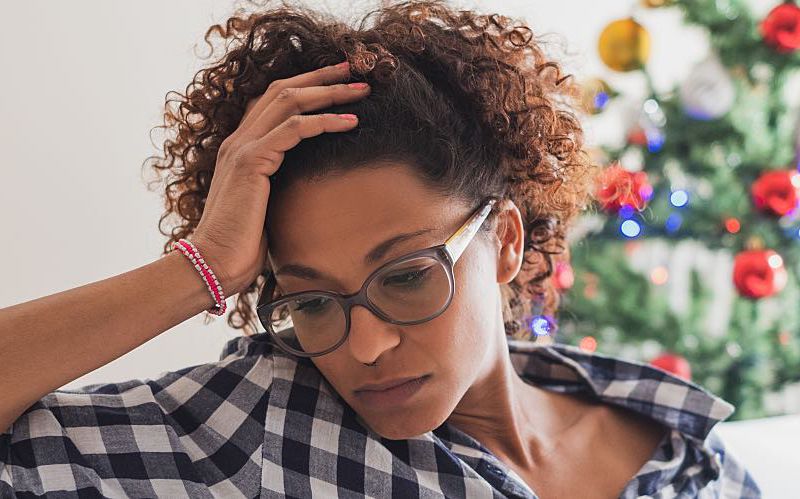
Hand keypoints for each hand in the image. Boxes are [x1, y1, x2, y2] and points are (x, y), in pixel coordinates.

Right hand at [190, 59, 369, 295]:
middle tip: (355, 70)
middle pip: (283, 90)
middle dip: (322, 77)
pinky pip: (294, 129)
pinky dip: (325, 121)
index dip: (306, 86)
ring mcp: (242, 148)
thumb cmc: (241, 245)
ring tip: (361, 91)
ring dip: (329, 92)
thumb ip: (280, 188)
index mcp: (241, 149)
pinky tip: (350, 123)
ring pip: (290, 101)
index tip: (339, 81)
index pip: (273, 101)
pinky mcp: (251, 162)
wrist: (213, 263)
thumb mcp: (266, 208)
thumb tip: (310, 188)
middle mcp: (238, 141)